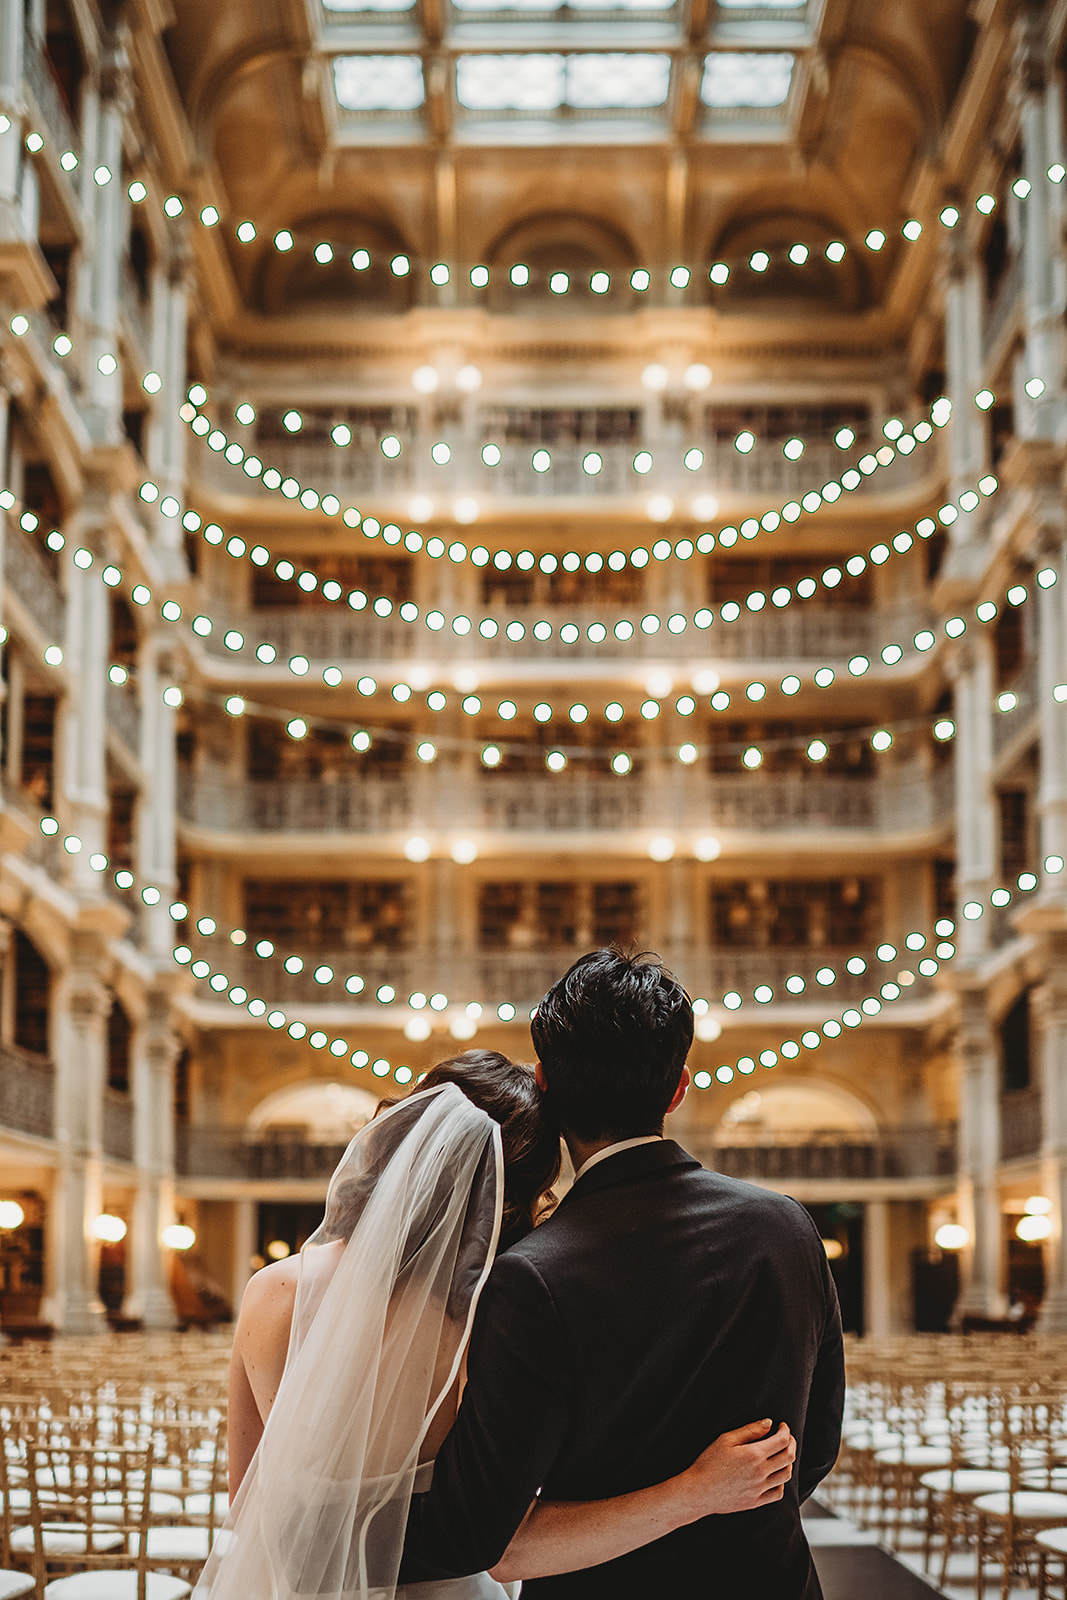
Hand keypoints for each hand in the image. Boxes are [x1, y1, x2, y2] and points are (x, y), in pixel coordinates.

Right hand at [681, 1420, 796, 1515]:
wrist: (699, 1491)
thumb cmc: (709, 1462)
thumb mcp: (726, 1439)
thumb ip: (750, 1430)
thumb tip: (769, 1423)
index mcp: (754, 1455)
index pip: (782, 1441)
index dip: (785, 1431)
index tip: (782, 1426)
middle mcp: (761, 1472)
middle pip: (788, 1457)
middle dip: (791, 1444)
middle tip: (786, 1437)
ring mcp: (760, 1489)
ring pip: (786, 1475)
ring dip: (788, 1462)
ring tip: (782, 1455)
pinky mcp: (756, 1502)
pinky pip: (778, 1493)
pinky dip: (781, 1483)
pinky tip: (774, 1476)